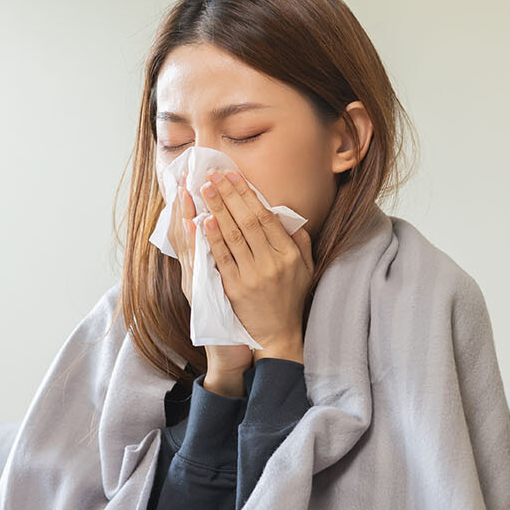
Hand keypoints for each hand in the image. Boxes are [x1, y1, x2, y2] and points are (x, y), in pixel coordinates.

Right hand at [167, 175, 254, 380]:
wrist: (231, 354)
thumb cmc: (234, 318)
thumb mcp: (225, 285)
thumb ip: (227, 259)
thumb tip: (229, 232)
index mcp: (199, 268)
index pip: (191, 230)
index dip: (188, 205)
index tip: (189, 179)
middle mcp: (192, 274)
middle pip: (183, 231)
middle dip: (185, 202)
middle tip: (185, 174)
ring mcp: (196, 284)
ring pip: (188, 244)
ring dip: (187, 215)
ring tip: (186, 189)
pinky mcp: (204, 296)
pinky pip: (200, 265)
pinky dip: (199, 243)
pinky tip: (199, 224)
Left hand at [198, 169, 312, 362]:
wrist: (279, 334)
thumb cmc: (291, 298)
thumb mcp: (305, 267)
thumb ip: (298, 240)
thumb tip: (285, 214)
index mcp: (289, 253)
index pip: (265, 216)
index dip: (247, 194)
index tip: (233, 175)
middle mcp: (272, 262)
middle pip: (247, 221)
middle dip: (228, 195)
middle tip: (213, 175)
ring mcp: (253, 276)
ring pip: (233, 236)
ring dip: (217, 209)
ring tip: (204, 189)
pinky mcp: (236, 289)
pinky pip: (222, 258)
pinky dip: (213, 238)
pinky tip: (204, 221)